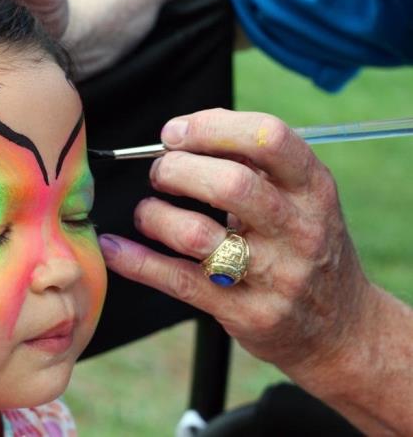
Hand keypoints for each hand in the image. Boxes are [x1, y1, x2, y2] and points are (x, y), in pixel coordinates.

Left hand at [98, 108, 374, 372]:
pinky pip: (179, 281)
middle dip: (176, 170)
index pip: (268, 138)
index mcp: (314, 188)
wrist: (341, 328)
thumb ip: (252, 163)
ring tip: (146, 213)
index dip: (210, 127)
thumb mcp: (300, 199)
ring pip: (197, 235)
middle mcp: (300, 230)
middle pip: (230, 184)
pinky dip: (137, 261)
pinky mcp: (247, 314)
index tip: (173, 133)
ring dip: (154, 216)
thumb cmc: (303, 246)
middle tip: (159, 175)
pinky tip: (115, 248)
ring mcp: (275, 276)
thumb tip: (180, 134)